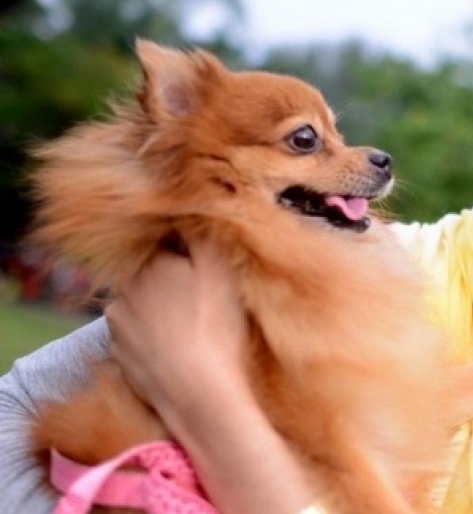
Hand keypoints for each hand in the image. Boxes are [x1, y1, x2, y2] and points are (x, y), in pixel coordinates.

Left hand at [106, 238, 248, 419]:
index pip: (169, 246)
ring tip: (192, 330)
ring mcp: (117, 327)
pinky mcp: (119, 357)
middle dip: (173, 282)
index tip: (210, 273)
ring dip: (161, 312)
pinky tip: (178, 352)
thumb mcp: (221, 270)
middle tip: (204, 301)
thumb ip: (203, 235)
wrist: (198, 393)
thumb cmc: (215, 327)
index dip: (191, 257)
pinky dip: (154, 341)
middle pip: (153, 276)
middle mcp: (125, 289)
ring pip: (143, 307)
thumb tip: (190, 211)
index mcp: (151, 264)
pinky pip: (138, 339)